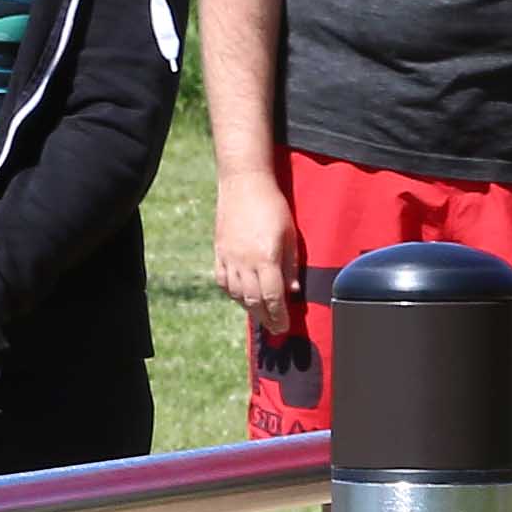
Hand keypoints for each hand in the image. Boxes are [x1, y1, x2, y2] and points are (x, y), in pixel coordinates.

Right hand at [212, 165, 301, 329]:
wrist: (244, 183)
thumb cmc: (272, 206)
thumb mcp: (291, 235)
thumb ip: (291, 266)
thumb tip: (292, 291)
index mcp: (266, 258)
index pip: (273, 297)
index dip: (279, 315)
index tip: (284, 326)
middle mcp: (245, 262)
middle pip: (254, 301)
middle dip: (266, 318)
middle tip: (275, 328)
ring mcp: (229, 257)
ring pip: (237, 294)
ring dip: (249, 308)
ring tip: (261, 314)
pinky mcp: (219, 252)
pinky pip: (223, 281)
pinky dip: (232, 293)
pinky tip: (241, 296)